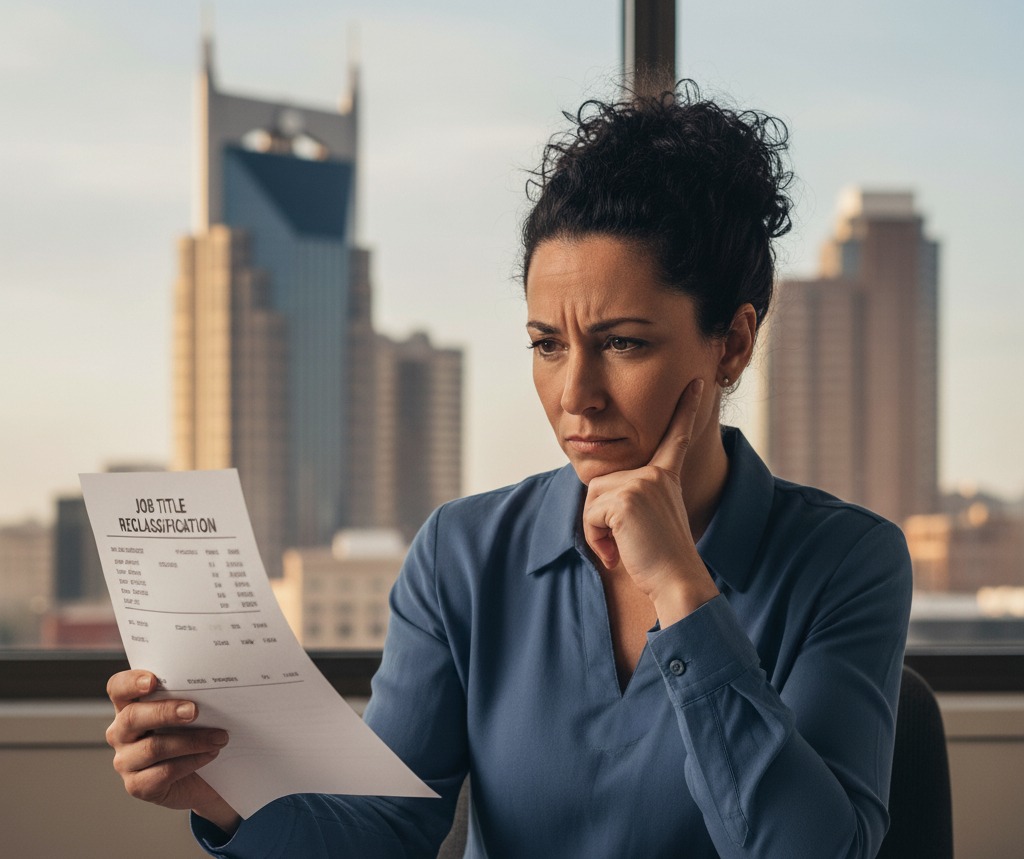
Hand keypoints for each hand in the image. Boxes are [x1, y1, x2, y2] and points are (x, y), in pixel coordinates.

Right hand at [106, 669, 240, 833]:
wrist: (205, 776)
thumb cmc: (194, 734)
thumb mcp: (190, 712)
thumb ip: (188, 697)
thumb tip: (210, 684)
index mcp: (129, 707)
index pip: (118, 688)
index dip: (130, 683)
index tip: (152, 681)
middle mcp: (121, 733)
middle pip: (132, 718)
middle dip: (165, 712)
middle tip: (194, 711)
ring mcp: (125, 761)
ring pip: (153, 747)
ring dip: (191, 741)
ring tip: (218, 737)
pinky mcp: (137, 786)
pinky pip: (163, 773)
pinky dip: (191, 761)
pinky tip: (210, 754)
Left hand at [582, 378, 718, 622]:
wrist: (677, 581)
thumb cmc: (662, 561)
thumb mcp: (649, 520)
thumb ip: (631, 499)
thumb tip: (596, 496)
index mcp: (665, 477)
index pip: (675, 437)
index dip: (685, 410)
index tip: (695, 383)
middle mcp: (655, 474)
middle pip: (601, 483)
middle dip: (600, 518)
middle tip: (623, 543)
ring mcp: (641, 484)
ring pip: (592, 498)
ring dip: (597, 530)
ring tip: (622, 548)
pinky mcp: (625, 498)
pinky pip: (590, 514)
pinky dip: (596, 538)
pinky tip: (618, 551)